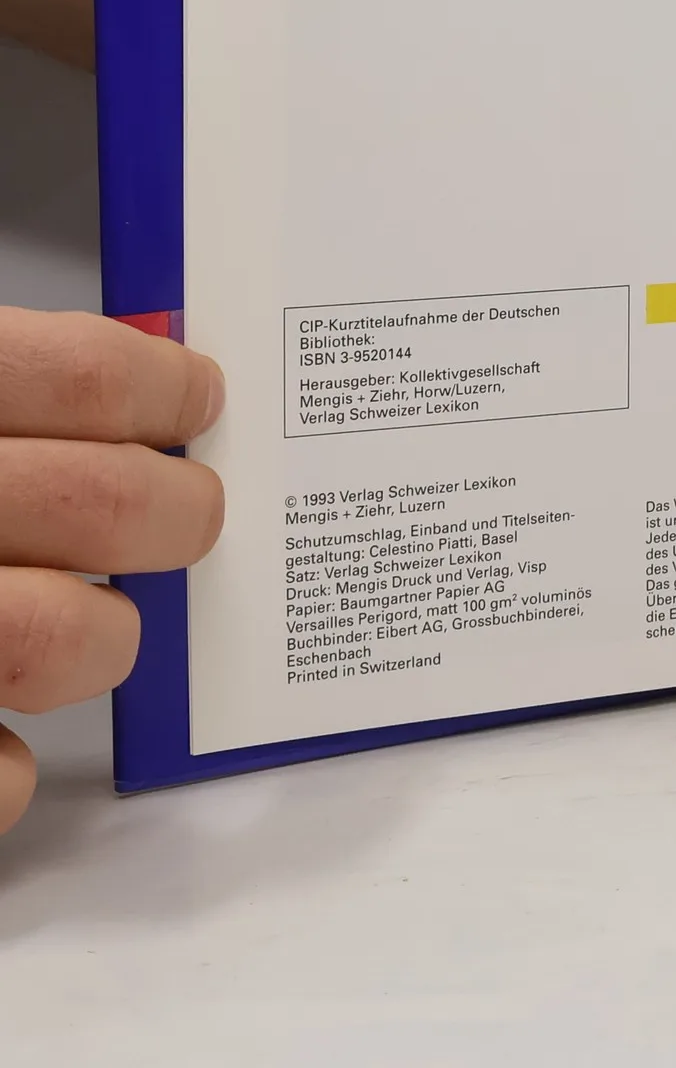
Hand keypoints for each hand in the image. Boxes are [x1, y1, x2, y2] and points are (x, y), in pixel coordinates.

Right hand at [0, 310, 223, 833]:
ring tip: (98, 616)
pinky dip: (15, 764)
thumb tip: (149, 368)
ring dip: (107, 633)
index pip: (81, 376)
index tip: (200, 397)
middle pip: (103, 502)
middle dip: (177, 510)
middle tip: (192, 513)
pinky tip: (8, 727)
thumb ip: (15, 390)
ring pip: (64, 636)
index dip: (164, 388)